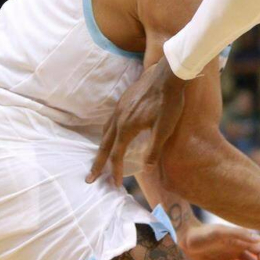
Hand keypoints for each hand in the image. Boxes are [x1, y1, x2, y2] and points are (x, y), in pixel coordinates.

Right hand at [88, 59, 186, 185]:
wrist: (168, 75)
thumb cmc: (169, 102)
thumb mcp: (165, 128)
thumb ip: (154, 149)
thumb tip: (146, 169)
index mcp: (127, 128)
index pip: (117, 155)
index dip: (116, 171)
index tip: (115, 185)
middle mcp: (119, 119)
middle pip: (104, 145)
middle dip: (98, 163)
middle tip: (90, 178)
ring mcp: (119, 108)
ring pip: (105, 132)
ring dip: (101, 148)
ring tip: (99, 158)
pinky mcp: (123, 101)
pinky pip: (109, 121)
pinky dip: (106, 133)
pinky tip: (111, 134)